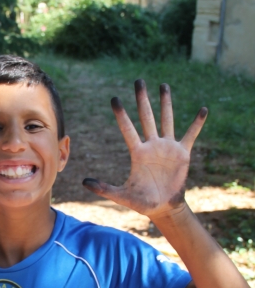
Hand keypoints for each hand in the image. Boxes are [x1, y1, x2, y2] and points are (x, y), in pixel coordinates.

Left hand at [83, 80, 206, 219]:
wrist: (163, 207)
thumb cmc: (142, 201)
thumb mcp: (122, 196)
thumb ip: (104, 188)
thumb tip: (83, 183)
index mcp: (137, 153)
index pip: (128, 129)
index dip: (121, 115)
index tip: (115, 99)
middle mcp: (152, 145)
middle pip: (146, 117)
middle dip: (142, 99)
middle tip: (138, 81)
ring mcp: (167, 147)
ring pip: (166, 120)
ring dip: (165, 103)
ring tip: (164, 85)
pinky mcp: (182, 153)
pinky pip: (190, 135)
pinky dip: (197, 123)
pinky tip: (203, 110)